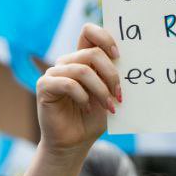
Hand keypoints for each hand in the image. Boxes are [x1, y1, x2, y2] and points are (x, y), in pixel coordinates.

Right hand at [34, 23, 119, 156]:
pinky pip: (68, 84)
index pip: (89, 32)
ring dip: (101, 90)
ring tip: (109, 106)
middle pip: (92, 52)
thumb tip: (130, 63)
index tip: (119, 55)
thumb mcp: (108, 95)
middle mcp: (67, 62)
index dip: (105, 37)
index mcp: (82, 59)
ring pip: (82, 69)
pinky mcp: (45, 86)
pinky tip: (88, 108)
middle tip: (119, 95)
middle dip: (111, 74)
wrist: (74, 143)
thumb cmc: (92, 119)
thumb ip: (113, 77)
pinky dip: (83, 97)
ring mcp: (54, 73)